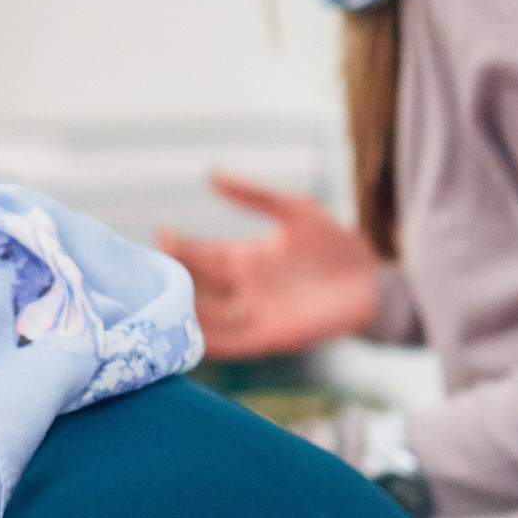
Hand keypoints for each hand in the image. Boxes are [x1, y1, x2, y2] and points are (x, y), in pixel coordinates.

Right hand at [156, 172, 379, 358]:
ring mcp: (254, 314)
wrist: (372, 282)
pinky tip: (188, 338)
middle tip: (145, 270)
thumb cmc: (335, 245)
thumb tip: (208, 174)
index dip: (179, 248)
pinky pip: (232, 342)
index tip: (157, 237)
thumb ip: (252, 194)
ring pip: (207, 316)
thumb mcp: (294, 209)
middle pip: (198, 285)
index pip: (201, 255)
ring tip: (156, 306)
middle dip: (173, 278)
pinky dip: (209, 342)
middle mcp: (243, 289)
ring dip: (183, 313)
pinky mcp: (270, 336)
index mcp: (245, 258)